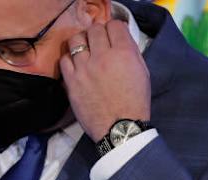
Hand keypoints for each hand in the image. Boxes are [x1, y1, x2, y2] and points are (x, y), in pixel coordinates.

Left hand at [60, 19, 149, 141]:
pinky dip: (70, 59)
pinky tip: (76, 64)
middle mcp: (103, 56)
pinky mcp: (71, 81)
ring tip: (84, 50)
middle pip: (94, 29)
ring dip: (81, 42)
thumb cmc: (134, 102)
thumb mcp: (143, 73)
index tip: (113, 35)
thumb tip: (120, 40)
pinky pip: (64, 59)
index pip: (114, 25)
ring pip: (76, 39)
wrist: (119, 128)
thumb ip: (131, 53)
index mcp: (124, 53)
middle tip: (98, 43)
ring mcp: (84, 68)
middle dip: (97, 33)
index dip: (114, 28)